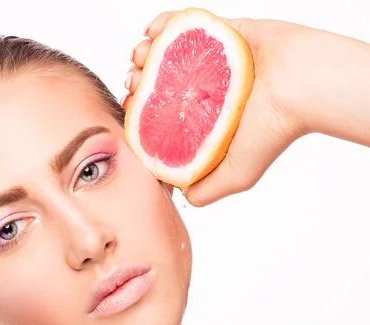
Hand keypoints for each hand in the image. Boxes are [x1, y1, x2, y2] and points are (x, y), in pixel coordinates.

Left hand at [123, 11, 369, 205]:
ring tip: (142, 56)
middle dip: (137, 80)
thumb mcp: (236, 175)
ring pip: (165, 52)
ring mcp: (212, 60)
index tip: (129, 107)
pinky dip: (164, 23)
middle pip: (158, 81)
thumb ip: (207, 189)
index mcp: (205, 118)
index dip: (139, 110)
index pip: (161, 113)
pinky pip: (186, 22)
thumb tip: (183, 197)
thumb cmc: (272, 131)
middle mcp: (207, 89)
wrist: (300, 86)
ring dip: (145, 52)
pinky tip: (152, 31)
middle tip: (134, 82)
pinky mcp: (222, 32)